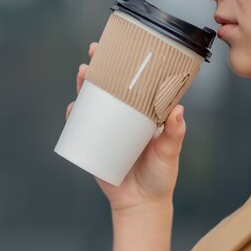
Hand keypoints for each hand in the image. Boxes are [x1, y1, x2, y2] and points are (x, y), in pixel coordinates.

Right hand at [66, 43, 185, 212]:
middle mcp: (124, 116)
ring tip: (84, 73)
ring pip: (92, 101)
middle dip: (100, 66)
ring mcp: (107, 128)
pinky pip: (80, 125)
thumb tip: (178, 110)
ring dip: (85, 85)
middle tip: (95, 51)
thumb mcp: (169, 153)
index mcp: (143, 113)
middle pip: (108, 86)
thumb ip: (174, 133)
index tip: (123, 46)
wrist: (140, 204)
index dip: (127, 64)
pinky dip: (74, 114)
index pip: (134, 83)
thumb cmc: (160, 176)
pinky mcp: (93, 143)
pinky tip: (73, 107)